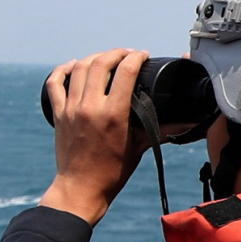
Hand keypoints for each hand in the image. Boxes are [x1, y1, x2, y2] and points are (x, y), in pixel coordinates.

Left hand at [38, 49, 148, 224]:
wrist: (81, 188)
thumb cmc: (113, 171)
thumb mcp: (139, 147)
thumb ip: (160, 130)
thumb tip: (186, 123)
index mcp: (114, 114)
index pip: (126, 72)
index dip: (136, 57)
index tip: (143, 56)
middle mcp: (91, 107)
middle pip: (101, 63)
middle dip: (116, 53)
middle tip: (126, 54)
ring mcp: (71, 109)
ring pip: (79, 69)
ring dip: (93, 58)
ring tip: (105, 58)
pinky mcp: (58, 114)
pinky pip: (54, 84)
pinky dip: (62, 70)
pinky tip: (73, 65)